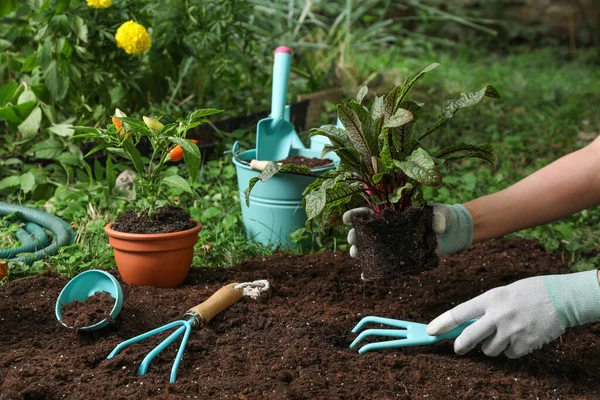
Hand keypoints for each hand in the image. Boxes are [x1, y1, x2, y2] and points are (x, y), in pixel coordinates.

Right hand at [342, 203, 473, 257]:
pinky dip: (372, 270)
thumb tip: (437, 227)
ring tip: (355, 255)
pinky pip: (382, 264)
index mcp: (392, 214)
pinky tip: (365, 275)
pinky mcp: (398, 258)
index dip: (356, 215)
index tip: (346, 218)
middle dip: (354, 235)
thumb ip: (439, 217)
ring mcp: (392, 245)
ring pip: (369, 248)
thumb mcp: (441, 213)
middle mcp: (388, 229)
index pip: (369, 212)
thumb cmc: (441, 217)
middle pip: (364, 232)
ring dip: (359, 252)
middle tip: (352, 239)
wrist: (449, 234)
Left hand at [427, 270, 599, 357]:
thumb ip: (485, 309)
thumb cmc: (529, 292)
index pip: (459, 313)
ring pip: (490, 350)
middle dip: (461, 345)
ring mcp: (512, 332)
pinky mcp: (525, 344)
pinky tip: (520, 337)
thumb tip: (466, 327)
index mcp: (490, 299)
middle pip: (469, 338)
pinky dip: (511, 349)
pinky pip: (509, 354)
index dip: (442, 323)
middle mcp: (498, 316)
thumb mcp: (502, 293)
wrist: (561, 298)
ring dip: (492, 346)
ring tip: (504, 333)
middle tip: (459, 348)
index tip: (431, 331)